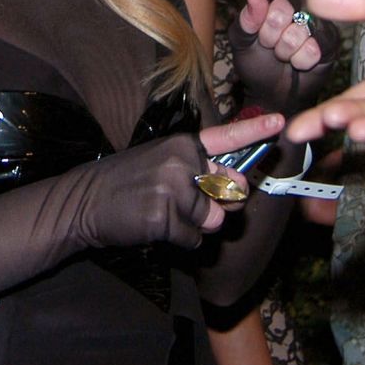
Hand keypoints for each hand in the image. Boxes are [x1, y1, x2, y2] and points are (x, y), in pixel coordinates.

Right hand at [71, 113, 281, 250]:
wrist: (83, 202)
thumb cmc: (127, 182)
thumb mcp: (160, 162)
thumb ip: (199, 171)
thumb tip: (235, 189)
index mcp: (182, 144)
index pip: (225, 136)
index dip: (255, 131)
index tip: (281, 123)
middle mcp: (181, 160)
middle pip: (230, 191)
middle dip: (219, 205)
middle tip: (187, 203)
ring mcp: (173, 188)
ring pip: (214, 220)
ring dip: (195, 226)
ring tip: (164, 213)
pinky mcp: (165, 216)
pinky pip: (194, 240)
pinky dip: (180, 241)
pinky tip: (156, 227)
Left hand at [229, 0, 335, 111]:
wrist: (274, 94)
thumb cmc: (256, 63)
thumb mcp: (241, 41)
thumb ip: (245, 19)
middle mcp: (295, 5)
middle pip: (279, 9)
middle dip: (268, 34)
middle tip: (268, 45)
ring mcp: (313, 22)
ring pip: (295, 31)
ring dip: (283, 50)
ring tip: (283, 55)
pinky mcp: (328, 41)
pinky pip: (311, 47)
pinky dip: (299, 60)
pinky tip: (298, 63)